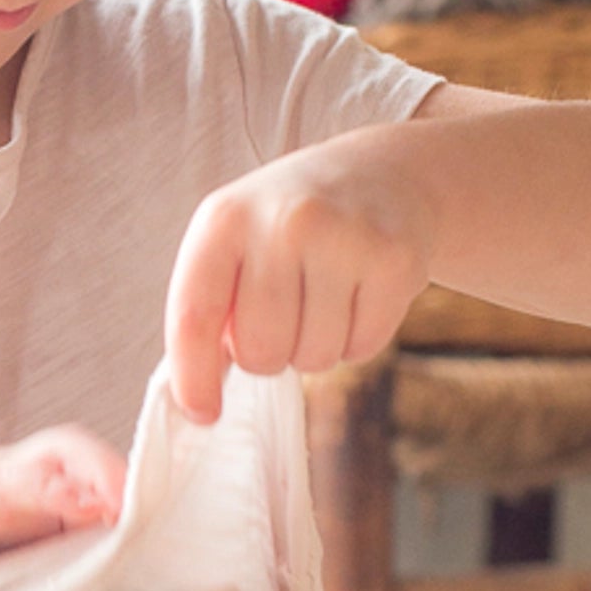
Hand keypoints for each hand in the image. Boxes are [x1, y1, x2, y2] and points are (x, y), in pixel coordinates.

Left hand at [163, 138, 434, 424]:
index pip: (196, 316)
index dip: (194, 377)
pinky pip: (362, 349)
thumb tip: (196, 401)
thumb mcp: (234, 244)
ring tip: (323, 296)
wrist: (383, 174)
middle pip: (261, 352)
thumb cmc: (289, 228)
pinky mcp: (396, 260)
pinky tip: (358, 294)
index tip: (202, 415)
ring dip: (315, 347)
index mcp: (225, 219)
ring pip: (314, 358)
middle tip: (285, 314)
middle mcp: (283, 221)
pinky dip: (357, 339)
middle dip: (269, 354)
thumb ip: (208, 311)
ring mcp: (344, 237)